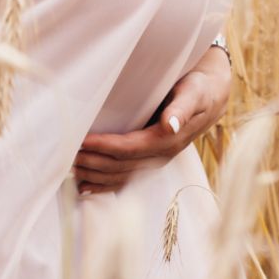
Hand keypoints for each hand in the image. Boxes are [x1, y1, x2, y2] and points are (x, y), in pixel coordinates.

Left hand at [73, 45, 231, 193]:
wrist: (211, 98)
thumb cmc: (198, 90)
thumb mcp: (193, 93)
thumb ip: (181, 109)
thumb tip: (169, 125)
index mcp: (168, 141)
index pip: (130, 148)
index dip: (105, 147)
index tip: (82, 141)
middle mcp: (161, 156)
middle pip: (121, 166)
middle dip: (93, 162)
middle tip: (66, 155)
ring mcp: (156, 162)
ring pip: (120, 176)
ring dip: (95, 175)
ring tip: (70, 169)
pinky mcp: (150, 161)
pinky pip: (125, 179)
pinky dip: (104, 186)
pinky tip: (85, 188)